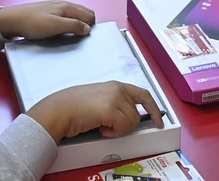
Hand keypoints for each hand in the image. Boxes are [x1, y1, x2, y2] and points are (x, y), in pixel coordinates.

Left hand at [0, 0, 95, 39]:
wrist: (13, 19)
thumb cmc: (33, 23)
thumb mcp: (55, 26)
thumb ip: (73, 26)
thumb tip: (88, 28)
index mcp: (68, 7)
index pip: (89, 14)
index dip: (91, 26)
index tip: (86, 38)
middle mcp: (64, 4)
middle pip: (84, 13)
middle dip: (87, 24)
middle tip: (81, 37)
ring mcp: (56, 7)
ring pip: (75, 14)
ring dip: (78, 23)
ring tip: (73, 35)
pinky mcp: (49, 11)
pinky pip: (66, 16)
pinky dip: (70, 22)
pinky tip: (62, 30)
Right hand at [28, 82, 163, 143]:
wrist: (59, 110)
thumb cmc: (74, 108)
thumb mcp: (100, 100)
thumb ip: (115, 104)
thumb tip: (129, 119)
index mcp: (116, 85)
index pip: (143, 94)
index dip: (153, 108)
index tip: (158, 121)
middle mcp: (118, 88)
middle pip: (137, 113)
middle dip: (126, 126)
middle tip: (109, 128)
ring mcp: (115, 97)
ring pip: (132, 122)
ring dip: (117, 131)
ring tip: (101, 126)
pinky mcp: (110, 109)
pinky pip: (123, 127)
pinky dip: (112, 134)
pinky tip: (100, 128)